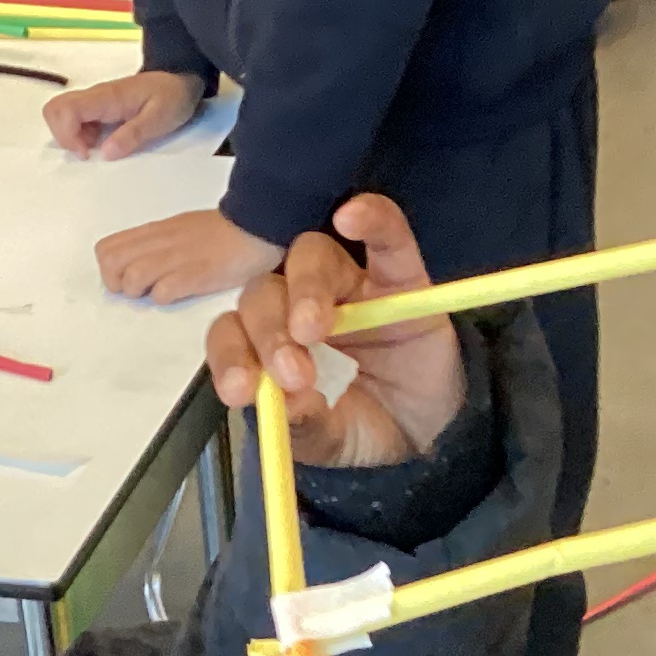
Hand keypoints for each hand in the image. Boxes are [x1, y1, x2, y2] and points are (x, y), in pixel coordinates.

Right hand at [45, 69, 203, 161]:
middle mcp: (95, 96)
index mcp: (107, 97)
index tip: (87, 154)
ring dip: (69, 136)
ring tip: (94, 148)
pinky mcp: (98, 108)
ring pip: (61, 113)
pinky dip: (79, 135)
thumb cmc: (172, 98)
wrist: (180, 80)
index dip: (67, 135)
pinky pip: (75, 119)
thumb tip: (105, 153)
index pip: (66, 109)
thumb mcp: (158, 119)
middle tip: (86, 152)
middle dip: (62, 135)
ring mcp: (95, 101)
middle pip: (54, 108)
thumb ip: (133, 135)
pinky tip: (100, 143)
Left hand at [95, 210, 286, 304]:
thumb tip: (140, 264)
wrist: (258, 224)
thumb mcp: (183, 230)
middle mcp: (159, 243)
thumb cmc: (223, 232)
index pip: (106, 248)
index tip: (127, 279)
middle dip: (117, 283)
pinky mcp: (195, 275)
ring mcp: (176, 258)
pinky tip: (179, 294)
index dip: (110, 269)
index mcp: (155, 231)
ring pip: (131, 277)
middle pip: (110, 264)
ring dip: (139, 292)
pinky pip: (163, 291)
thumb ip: (160, 244)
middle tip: (140, 290)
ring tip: (159, 291)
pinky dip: (164, 297)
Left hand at [206, 193, 465, 468]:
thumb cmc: (360, 428)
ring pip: (311, 257)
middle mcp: (299, 306)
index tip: (242, 391)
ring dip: (306, 287)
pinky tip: (353, 216)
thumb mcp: (323, 439)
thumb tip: (282, 402)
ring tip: (314, 329)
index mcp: (269, 345)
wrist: (425, 433)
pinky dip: (372, 219)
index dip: (231, 356)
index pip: (233, 332)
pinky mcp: (400, 274)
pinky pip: (386, 236)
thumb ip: (301, 422)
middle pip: (266, 290)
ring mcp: (349, 285)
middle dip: (270, 330)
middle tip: (294, 373)